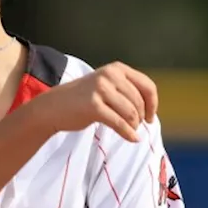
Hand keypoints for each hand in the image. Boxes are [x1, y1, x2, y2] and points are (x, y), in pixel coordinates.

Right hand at [32, 62, 157, 142]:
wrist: (54, 106)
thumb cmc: (83, 99)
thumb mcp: (107, 86)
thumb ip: (127, 90)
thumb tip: (151, 108)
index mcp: (117, 69)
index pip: (147, 86)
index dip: (153, 104)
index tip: (150, 117)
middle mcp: (110, 75)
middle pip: (139, 101)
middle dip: (141, 117)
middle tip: (136, 126)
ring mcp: (100, 89)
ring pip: (131, 112)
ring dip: (133, 125)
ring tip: (130, 130)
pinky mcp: (93, 106)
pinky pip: (119, 122)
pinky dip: (128, 133)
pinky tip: (132, 139)